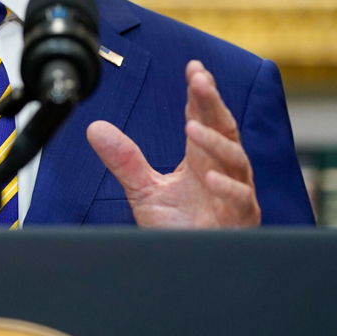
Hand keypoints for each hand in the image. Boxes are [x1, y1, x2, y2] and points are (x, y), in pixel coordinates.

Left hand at [86, 59, 260, 227]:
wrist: (191, 266)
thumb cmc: (178, 228)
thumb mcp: (144, 191)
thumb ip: (124, 160)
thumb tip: (95, 128)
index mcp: (201, 158)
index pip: (203, 118)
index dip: (200, 93)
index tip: (193, 69)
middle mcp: (222, 170)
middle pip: (223, 128)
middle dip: (213, 102)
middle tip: (200, 78)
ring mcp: (235, 193)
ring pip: (234, 160)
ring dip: (214, 142)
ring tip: (192, 128)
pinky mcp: (241, 218)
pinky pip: (241, 199)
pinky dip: (228, 188)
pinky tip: (210, 177)